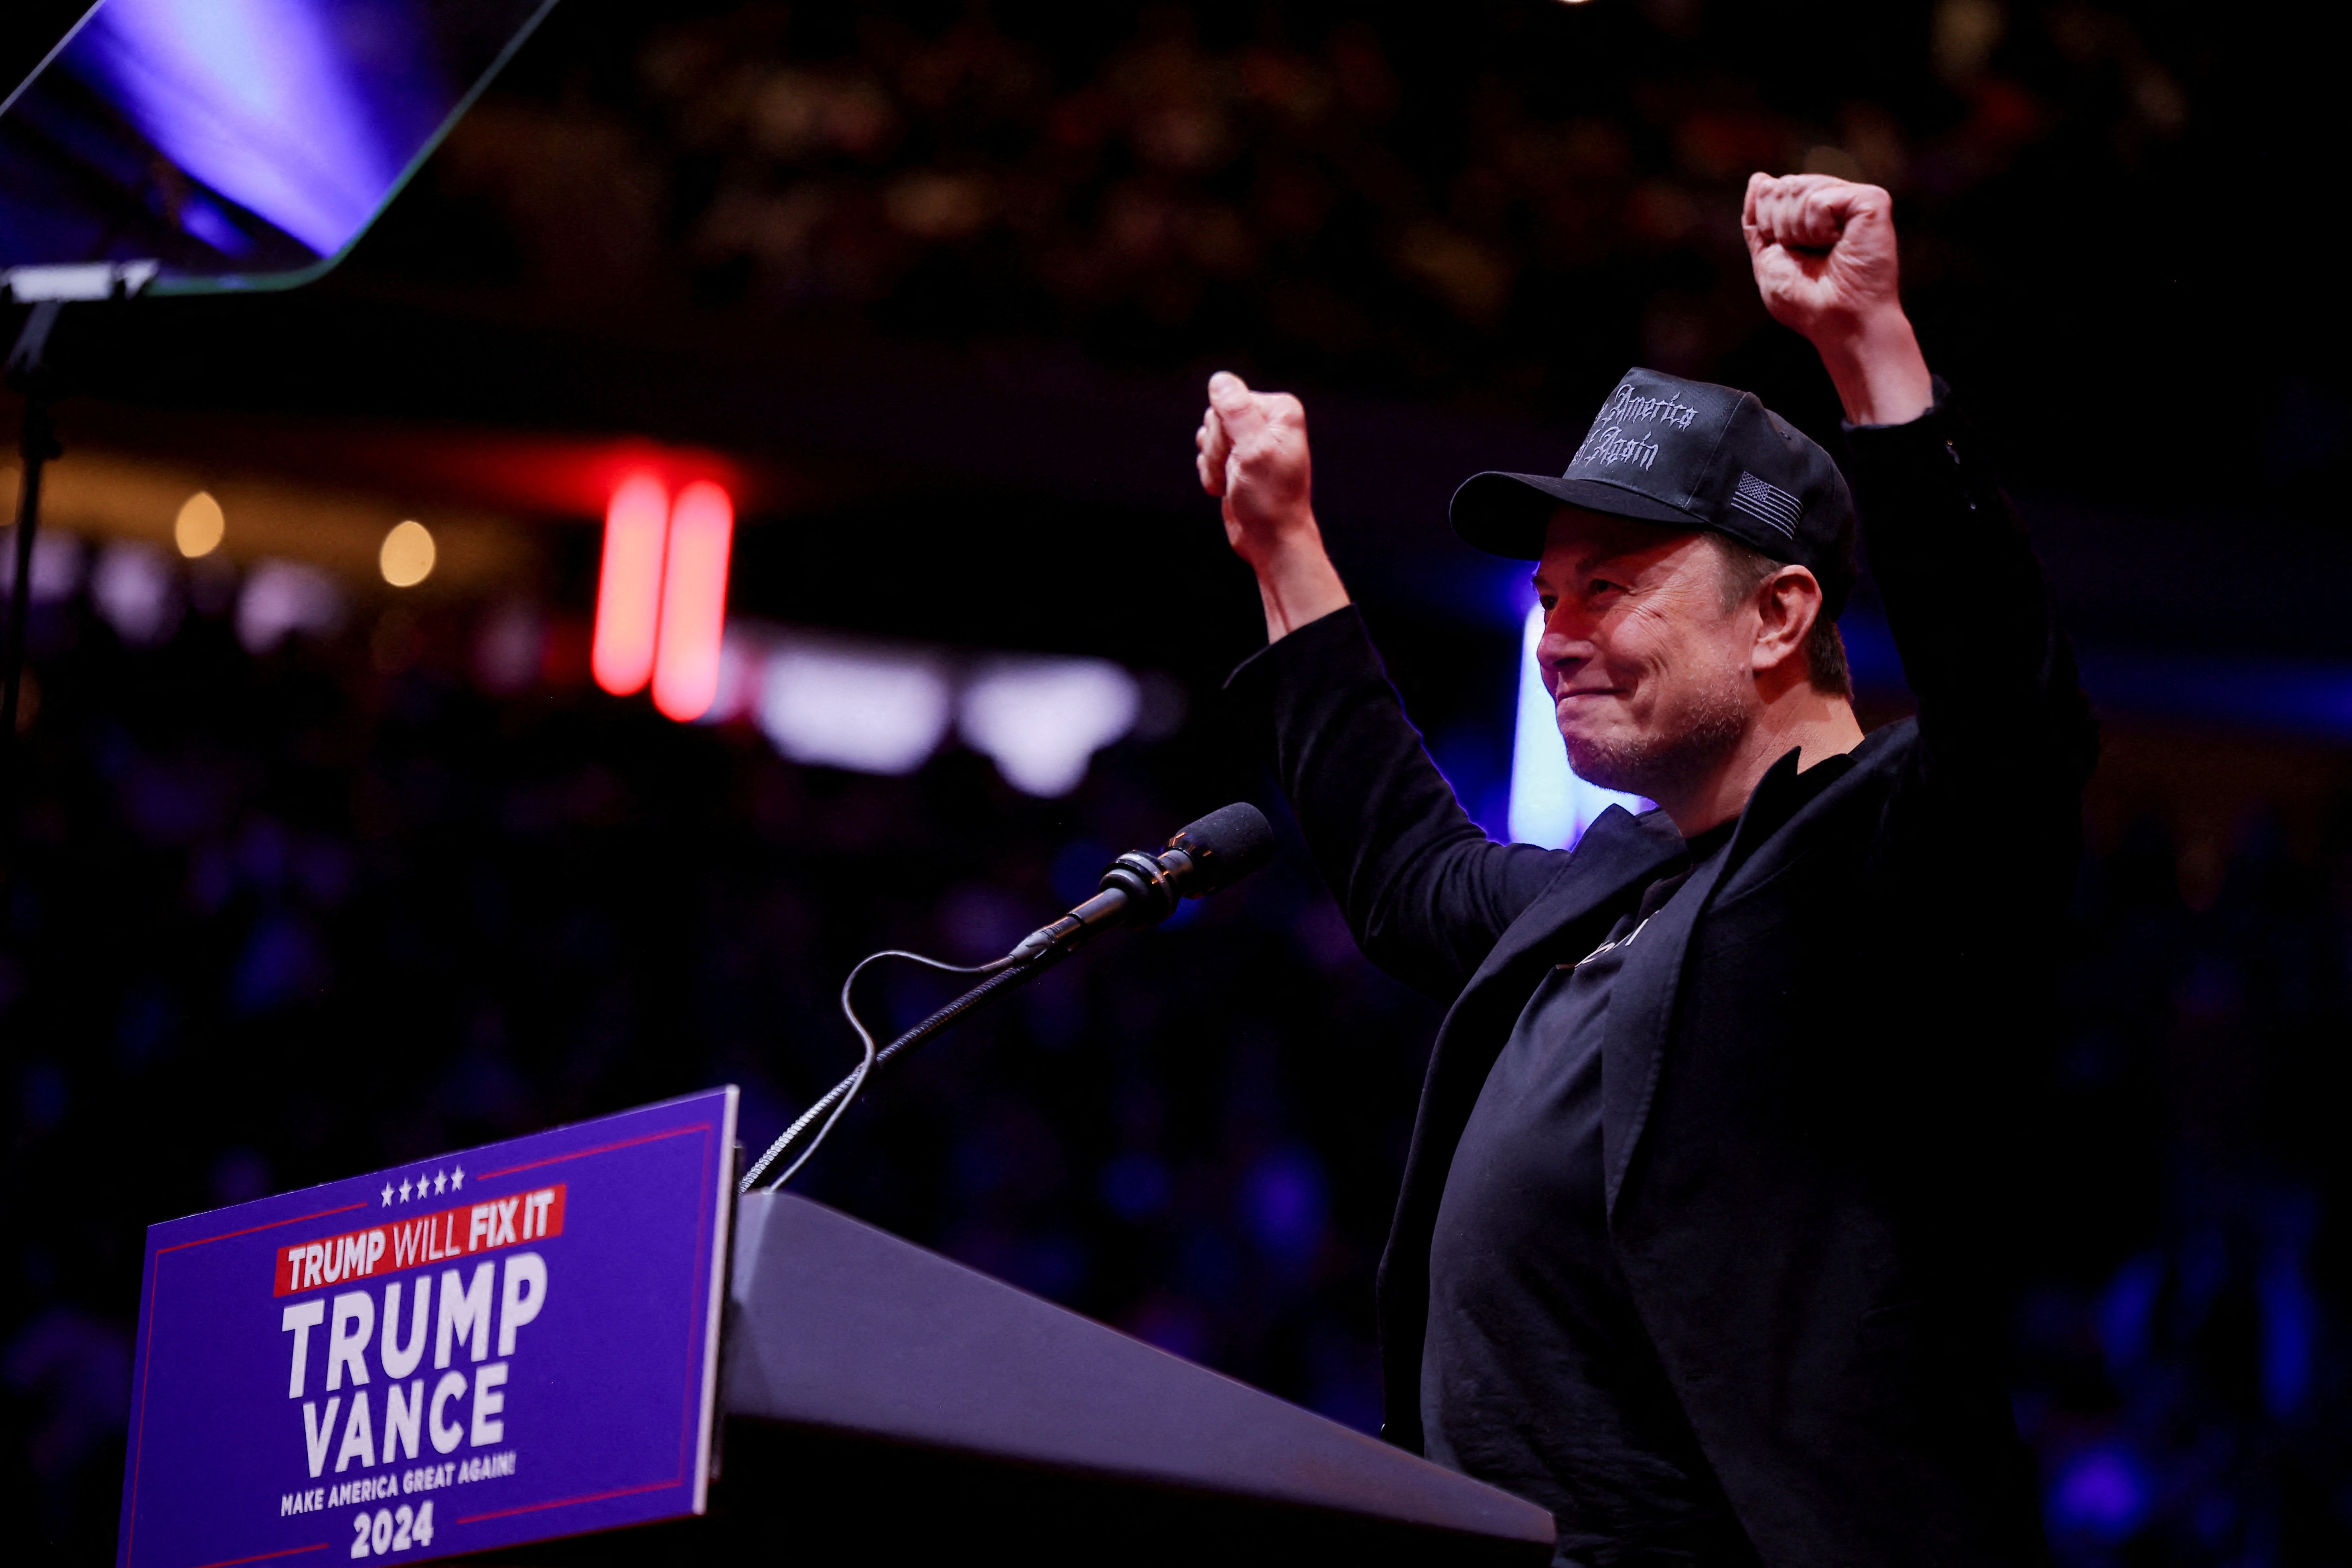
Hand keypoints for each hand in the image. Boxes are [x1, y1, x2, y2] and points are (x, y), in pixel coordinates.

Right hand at [1195, 371, 1348, 638]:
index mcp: (1280, 411)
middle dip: (1218, 450)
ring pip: (1207, 437)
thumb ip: (1236, 412)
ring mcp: (1251, 441)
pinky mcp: (1237, 460)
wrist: (1271, 540)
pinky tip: (1228, 488)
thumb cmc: (1269, 500)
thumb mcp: (1253, 451)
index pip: (1228, 400)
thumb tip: (1220, 380)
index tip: (1243, 457)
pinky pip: (1206, 455)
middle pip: (1215, 418)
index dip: (1226, 431)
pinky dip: (1211, 474)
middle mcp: (1267, 421)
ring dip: (1213, 465)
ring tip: (1235, 483)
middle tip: (1239, 473)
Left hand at [1742, 173, 1931, 424]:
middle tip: (1808, 255)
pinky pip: (1821, 199)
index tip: (1789, 252)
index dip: (1768, 223)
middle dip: (1781, 226)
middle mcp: (1837, 199)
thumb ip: (1758, 219)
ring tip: (1825, 252)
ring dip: (1799, 231)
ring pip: (1799, 188)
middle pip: (1784, 185)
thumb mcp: (1768, 258)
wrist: (1838, 322)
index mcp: (1814, 211)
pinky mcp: (1872, 201)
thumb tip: (1759, 178)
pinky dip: (1818, 228)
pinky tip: (1838, 244)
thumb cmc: (1806, 300)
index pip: (1773, 190)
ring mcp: (1856, 197)